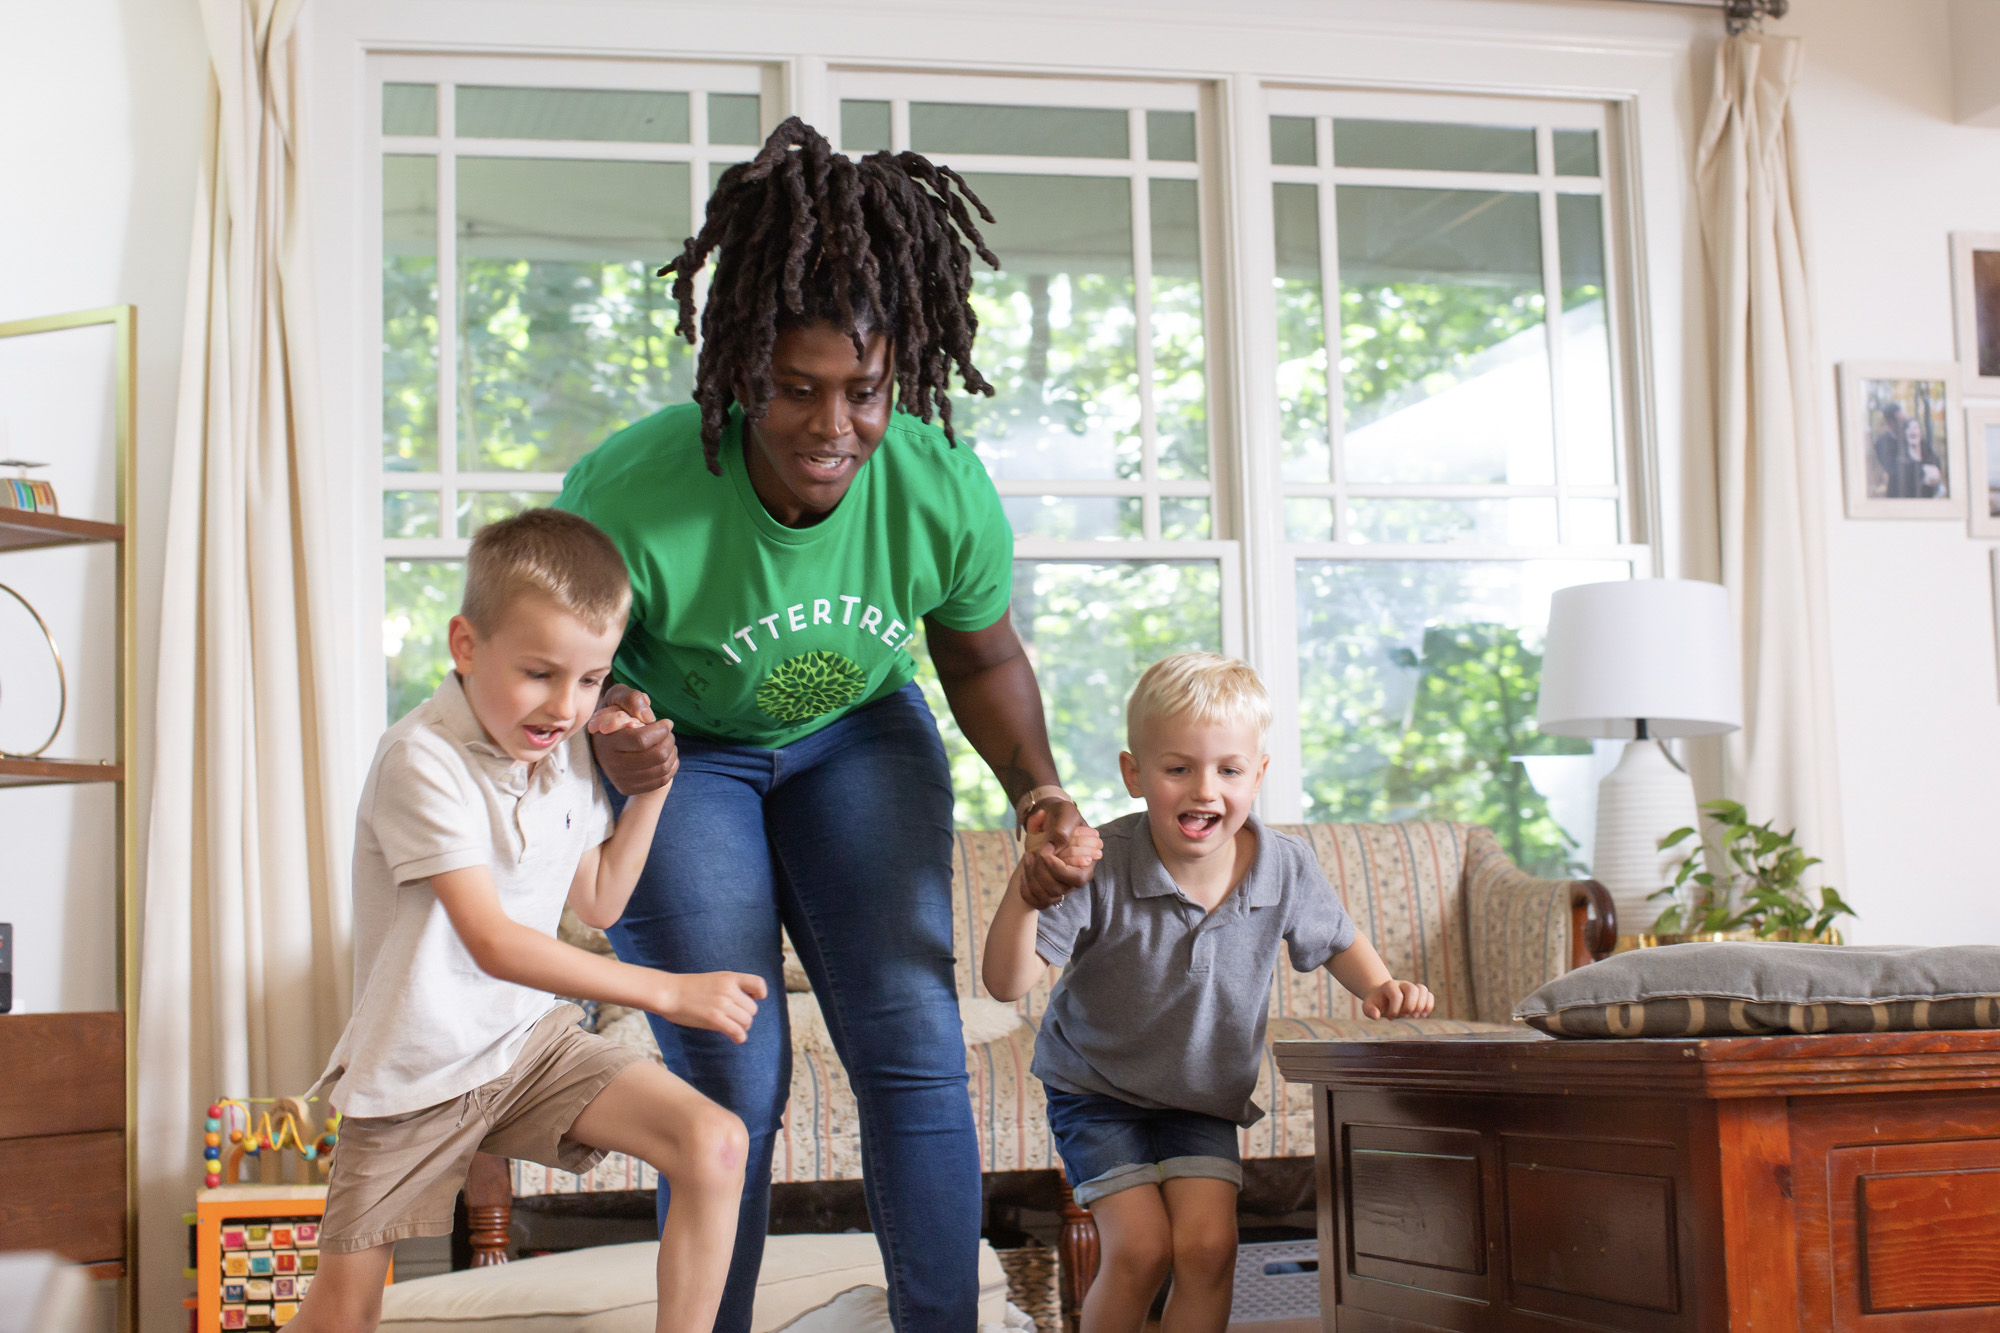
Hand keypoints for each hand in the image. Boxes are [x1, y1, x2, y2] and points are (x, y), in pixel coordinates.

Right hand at [591, 685, 677, 794]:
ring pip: (662, 769)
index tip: (667, 722)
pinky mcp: (628, 788)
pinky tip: (666, 755)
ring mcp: (620, 779)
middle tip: (668, 732)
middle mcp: (611, 764)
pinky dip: (671, 766)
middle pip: (656, 756)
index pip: (641, 740)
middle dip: (669, 740)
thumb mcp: (617, 697)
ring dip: (672, 752)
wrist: (605, 743)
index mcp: (607, 741)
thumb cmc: (615, 715)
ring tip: (667, 742)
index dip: (661, 730)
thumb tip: (648, 717)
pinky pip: (662, 780)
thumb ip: (631, 699)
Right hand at [653, 970, 767, 1043]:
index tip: (753, 999)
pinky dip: (739, 1037)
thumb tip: (746, 1002)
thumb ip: (730, 987)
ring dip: (742, 1027)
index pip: (758, 984)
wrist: (668, 993)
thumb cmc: (689, 988)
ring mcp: (722, 1004)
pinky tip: (736, 1038)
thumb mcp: (714, 979)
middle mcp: (728, 990)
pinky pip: (737, 1031)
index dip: (760, 994)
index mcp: (729, 977)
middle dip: (746, 1016)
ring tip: (734, 1028)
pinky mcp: (714, 1019)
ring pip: (747, 1021)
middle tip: (735, 1019)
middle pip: (752, 1009)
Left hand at [1018, 802, 1097, 909]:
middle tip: (1033, 853)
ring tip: (1027, 855)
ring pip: (1046, 897)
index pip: (1077, 879)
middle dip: (1042, 873)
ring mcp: (1061, 885)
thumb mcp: (1064, 812)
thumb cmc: (1059, 814)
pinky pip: (1035, 901)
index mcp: (1087, 861)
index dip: (1060, 870)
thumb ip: (1063, 827)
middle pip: (1060, 890)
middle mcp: (1074, 878)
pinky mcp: (1046, 889)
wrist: (1046, 818)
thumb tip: (1055, 846)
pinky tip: (1024, 873)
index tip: (1045, 855)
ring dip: (1032, 878)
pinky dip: (1026, 889)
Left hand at [1362, 978, 1434, 1019]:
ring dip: (1422, 1005)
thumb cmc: (1375, 1003)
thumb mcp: (1368, 1006)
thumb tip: (1376, 1016)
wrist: (1382, 997)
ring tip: (1417, 1016)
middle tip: (1406, 1016)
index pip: (1397, 996)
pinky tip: (1424, 1014)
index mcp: (1389, 986)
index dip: (1395, 1009)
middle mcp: (1402, 984)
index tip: (1390, 1017)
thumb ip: (1369, 1010)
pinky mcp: (1419, 994)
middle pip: (1412, 989)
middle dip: (1410, 1006)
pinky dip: (1429, 1005)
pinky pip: (1429, 994)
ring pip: (1423, 989)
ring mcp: (1411, 987)